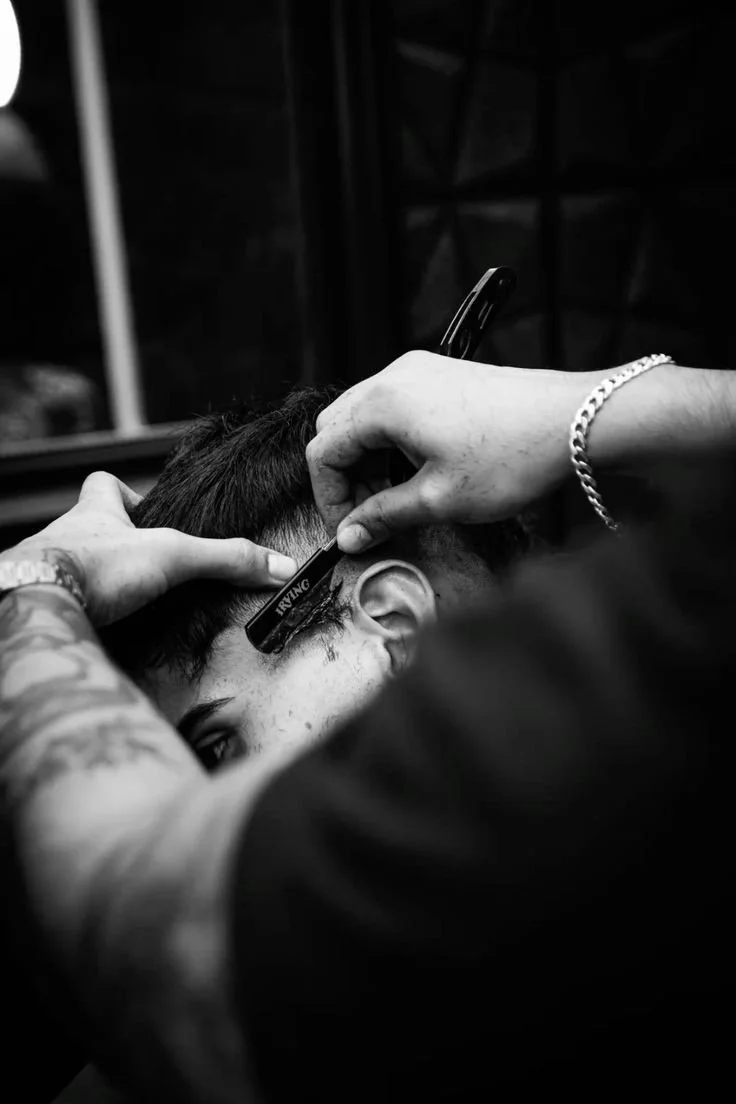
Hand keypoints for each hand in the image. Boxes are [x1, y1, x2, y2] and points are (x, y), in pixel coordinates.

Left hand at [5, 471, 296, 624]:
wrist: (34, 606)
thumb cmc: (94, 568)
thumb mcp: (173, 556)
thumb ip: (225, 559)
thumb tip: (278, 564)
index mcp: (94, 514)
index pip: (103, 485)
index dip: (125, 494)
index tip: (147, 514)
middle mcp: (62, 538)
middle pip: (86, 529)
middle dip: (112, 546)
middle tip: (143, 569)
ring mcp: (43, 571)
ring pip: (69, 567)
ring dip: (94, 583)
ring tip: (123, 606)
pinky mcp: (35, 606)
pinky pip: (58, 604)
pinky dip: (77, 616)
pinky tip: (96, 633)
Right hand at [307, 351, 608, 552]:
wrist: (575, 421)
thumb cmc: (512, 457)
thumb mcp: (440, 499)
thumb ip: (384, 516)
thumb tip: (348, 537)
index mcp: (383, 403)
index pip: (324, 451)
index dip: (329, 497)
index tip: (348, 530)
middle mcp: (394, 376)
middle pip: (338, 427)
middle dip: (344, 476)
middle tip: (368, 516)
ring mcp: (419, 370)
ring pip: (364, 416)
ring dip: (367, 458)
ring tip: (396, 497)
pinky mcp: (443, 374)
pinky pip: (395, 405)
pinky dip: (391, 440)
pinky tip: (416, 469)